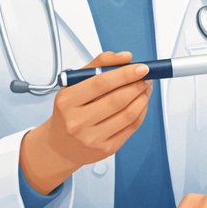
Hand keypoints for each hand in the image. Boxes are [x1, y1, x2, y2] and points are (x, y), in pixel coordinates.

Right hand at [19, 50, 150, 193]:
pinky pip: (131, 127)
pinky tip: (142, 103)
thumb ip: (99, 64)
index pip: (101, 83)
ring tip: (146, 88)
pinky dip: (142, 112)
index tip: (141, 67)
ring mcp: (91, 138)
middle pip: (117, 100)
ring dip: (143, 98)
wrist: (59, 146)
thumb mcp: (75, 84)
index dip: (125, 73)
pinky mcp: (105, 149)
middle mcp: (77, 122)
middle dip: (138, 85)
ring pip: (128, 114)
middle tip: (147, 77)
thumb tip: (126, 57)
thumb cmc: (69, 111)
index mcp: (67, 101)